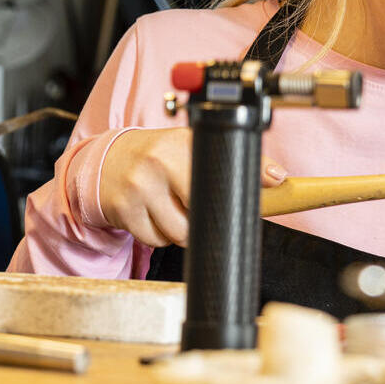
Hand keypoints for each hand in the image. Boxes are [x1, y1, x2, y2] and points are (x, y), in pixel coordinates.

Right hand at [97, 127, 286, 247]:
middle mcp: (158, 163)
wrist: (107, 161)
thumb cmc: (155, 156)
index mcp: (180, 143)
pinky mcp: (124, 210)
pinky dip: (159, 235)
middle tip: (195, 206)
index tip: (251, 204)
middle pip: (201, 213)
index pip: (220, 171)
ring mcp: (138, 188)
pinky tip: (153, 215)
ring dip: (181, 230)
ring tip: (172, 209)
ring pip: (178, 233)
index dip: (236, 194)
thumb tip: (278, 178)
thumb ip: (234, 160)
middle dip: (203, 217)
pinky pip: (155, 240)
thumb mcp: (190, 148)